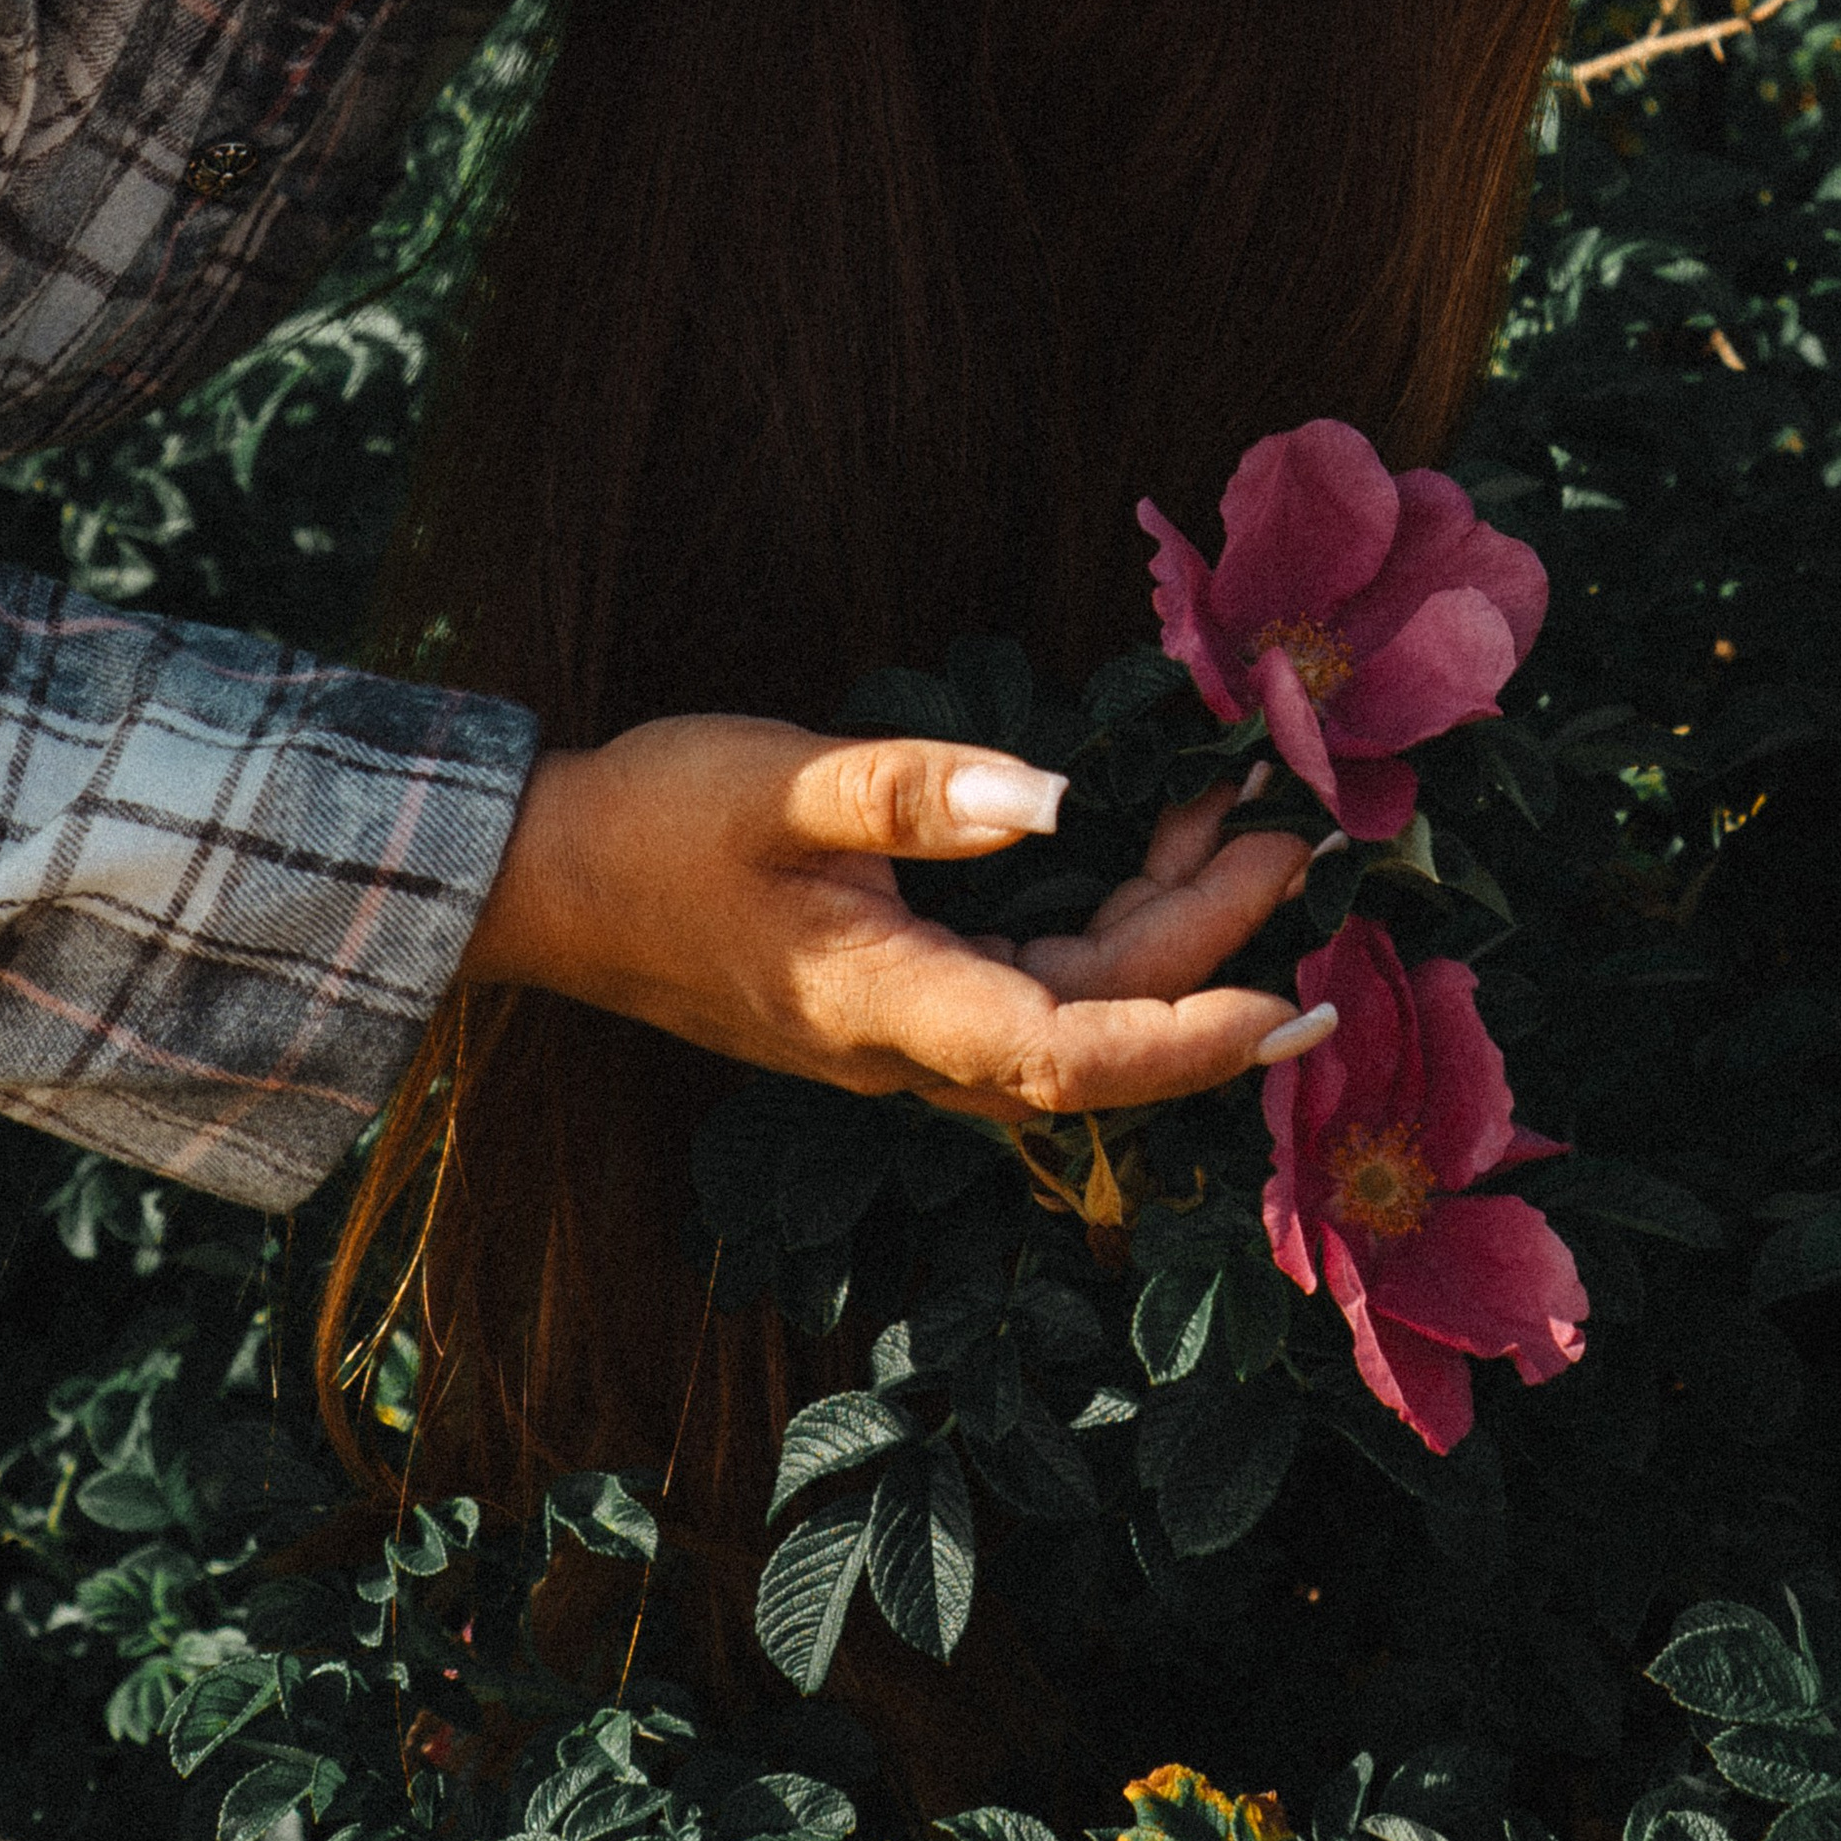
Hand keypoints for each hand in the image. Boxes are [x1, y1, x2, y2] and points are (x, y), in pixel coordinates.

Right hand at [458, 714, 1334, 1123]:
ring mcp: (899, 1032)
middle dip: (1208, 941)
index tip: (1295, 1005)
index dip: (1192, 1040)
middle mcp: (907, 1046)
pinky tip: (1127, 848)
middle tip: (1290, 835)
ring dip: (1160, 930)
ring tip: (1230, 823)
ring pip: (1066, 1011)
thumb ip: (911, 793)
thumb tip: (1050, 796)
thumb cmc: (653, 824)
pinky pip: (1026, 988)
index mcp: (886, 1006)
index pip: (1072, 1056)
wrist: (546, 880)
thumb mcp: (779, 784)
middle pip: (1093, 1026)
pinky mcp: (890, 1000)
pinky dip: (1095, 926)